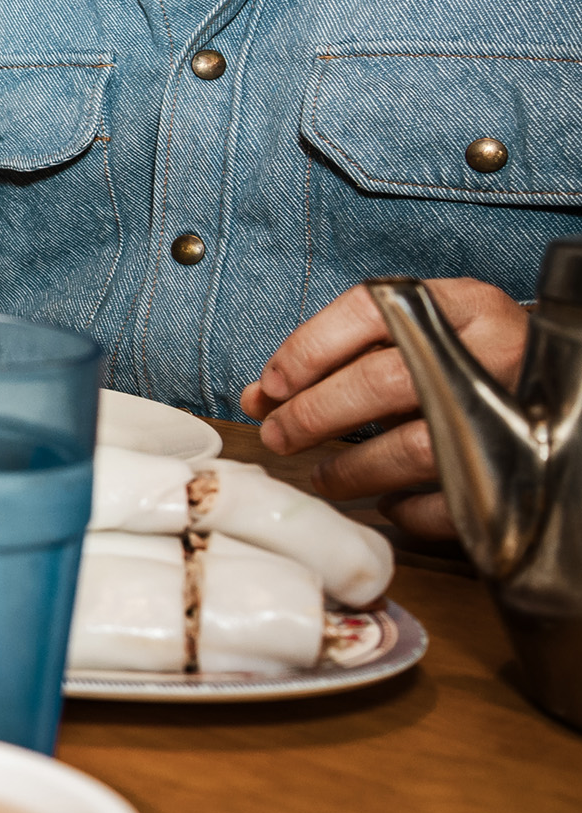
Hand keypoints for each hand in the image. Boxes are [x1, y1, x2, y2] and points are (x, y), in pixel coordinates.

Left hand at [241, 278, 528, 539]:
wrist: (559, 380)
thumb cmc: (465, 356)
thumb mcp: (414, 334)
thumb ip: (337, 357)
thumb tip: (260, 398)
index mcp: (462, 303)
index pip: (371, 309)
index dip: (310, 348)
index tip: (273, 386)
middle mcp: (493, 348)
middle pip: (384, 382)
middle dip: (317, 414)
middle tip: (279, 435)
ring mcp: (514, 407)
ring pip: (416, 446)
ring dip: (353, 469)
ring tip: (323, 475)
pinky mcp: (528, 465)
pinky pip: (457, 498)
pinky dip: (412, 508)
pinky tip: (388, 501)